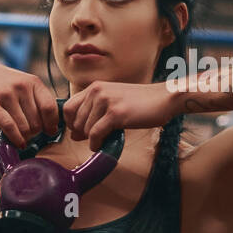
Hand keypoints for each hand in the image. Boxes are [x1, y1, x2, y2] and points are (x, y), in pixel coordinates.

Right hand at [0, 57, 58, 149]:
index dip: (52, 124)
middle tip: (30, 135)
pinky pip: (9, 126)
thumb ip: (35, 99)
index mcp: (33, 82)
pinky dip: (16, 138)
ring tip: (22, 138)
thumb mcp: (23, 83)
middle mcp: (22, 87)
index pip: (50, 108)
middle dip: (36, 132)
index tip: (50, 132)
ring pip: (24, 127)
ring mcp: (6, 95)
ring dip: (25, 137)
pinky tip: (18, 143)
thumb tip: (50, 124)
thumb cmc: (1, 81)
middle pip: (37, 121)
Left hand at [63, 80, 178, 150]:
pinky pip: (95, 134)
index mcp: (94, 87)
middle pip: (74, 121)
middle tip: (95, 138)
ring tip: (104, 140)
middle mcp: (97, 91)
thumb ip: (92, 115)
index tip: (80, 133)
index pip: (67, 108)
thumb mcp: (112, 102)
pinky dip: (96, 144)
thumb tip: (73, 136)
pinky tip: (102, 145)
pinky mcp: (115, 114)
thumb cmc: (140, 103)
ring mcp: (105, 101)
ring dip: (91, 140)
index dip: (70, 124)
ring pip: (84, 129)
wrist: (165, 98)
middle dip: (81, 134)